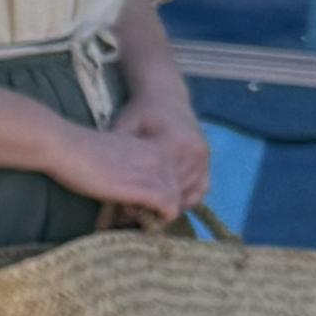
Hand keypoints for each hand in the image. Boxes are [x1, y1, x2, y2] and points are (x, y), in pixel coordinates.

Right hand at [43, 125, 181, 216]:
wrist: (66, 147)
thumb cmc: (79, 153)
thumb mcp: (117, 158)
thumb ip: (133, 170)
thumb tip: (136, 197)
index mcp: (157, 147)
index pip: (174, 178)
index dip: (159, 196)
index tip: (137, 206)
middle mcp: (164, 158)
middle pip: (179, 192)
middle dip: (158, 208)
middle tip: (132, 217)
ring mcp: (159, 172)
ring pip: (176, 203)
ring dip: (156, 216)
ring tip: (129, 221)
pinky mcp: (149, 188)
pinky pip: (169, 211)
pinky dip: (154, 221)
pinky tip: (131, 220)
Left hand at [112, 95, 211, 212]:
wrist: (165, 95)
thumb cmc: (138, 112)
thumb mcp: (123, 128)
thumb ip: (120, 155)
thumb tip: (108, 183)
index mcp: (173, 144)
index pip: (162, 186)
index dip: (144, 203)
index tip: (128, 214)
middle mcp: (193, 151)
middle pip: (176, 193)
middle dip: (157, 209)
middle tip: (138, 220)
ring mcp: (203, 155)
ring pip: (190, 194)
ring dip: (172, 207)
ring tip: (152, 216)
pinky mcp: (206, 157)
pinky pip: (201, 187)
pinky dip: (187, 199)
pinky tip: (170, 206)